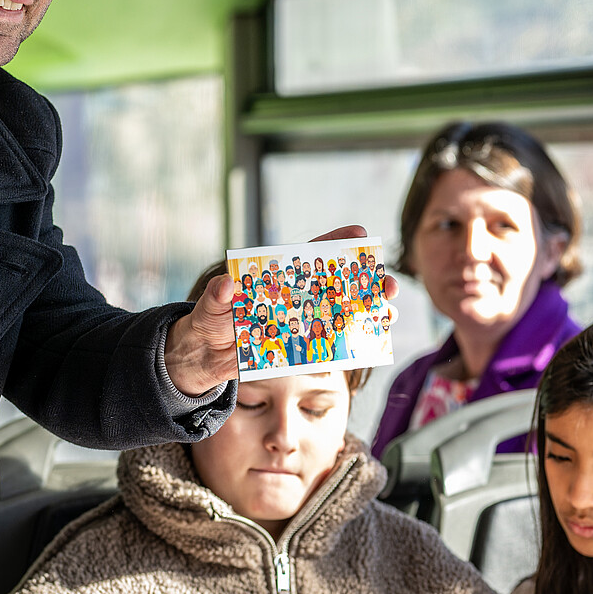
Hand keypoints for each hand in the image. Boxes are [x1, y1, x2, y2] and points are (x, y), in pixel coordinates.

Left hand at [163, 225, 398, 396]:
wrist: (203, 359)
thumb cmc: (206, 324)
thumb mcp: (207, 310)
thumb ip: (215, 298)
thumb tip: (226, 284)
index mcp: (274, 279)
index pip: (307, 256)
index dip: (334, 243)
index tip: (359, 234)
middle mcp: (292, 298)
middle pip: (333, 284)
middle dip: (363, 281)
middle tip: (386, 284)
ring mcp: (298, 322)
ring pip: (338, 312)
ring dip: (366, 311)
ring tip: (389, 314)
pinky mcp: (298, 347)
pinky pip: (328, 342)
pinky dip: (351, 340)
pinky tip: (372, 340)